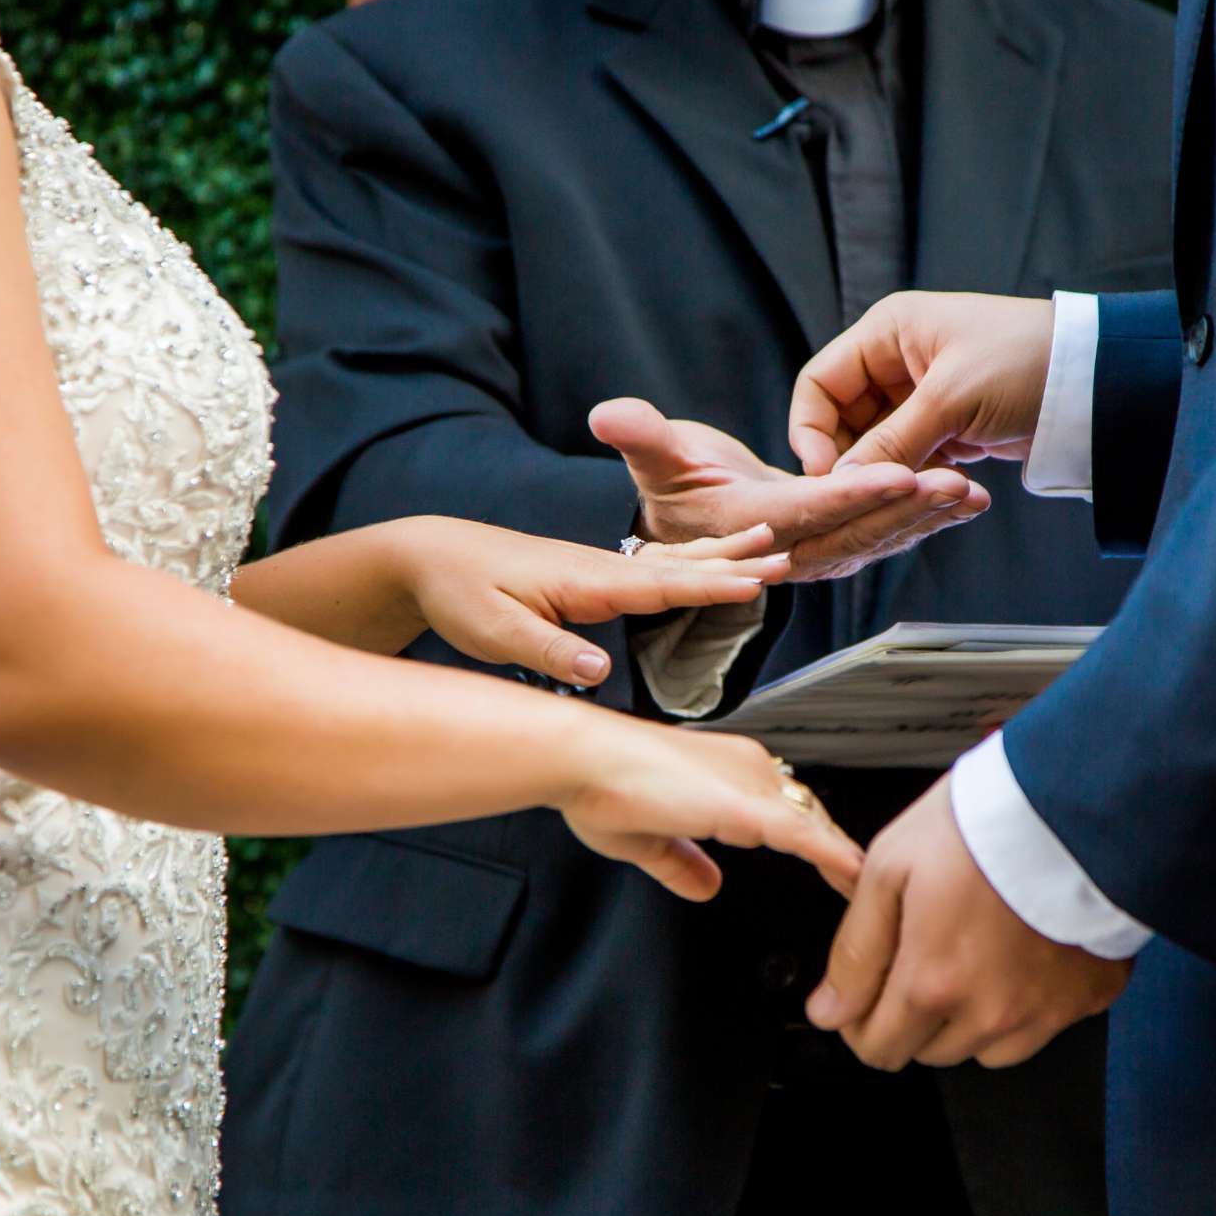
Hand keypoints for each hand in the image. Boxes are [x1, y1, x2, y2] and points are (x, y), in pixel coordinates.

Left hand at [390, 516, 790, 685]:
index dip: (711, 584)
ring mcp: (598, 568)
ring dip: (720, 556)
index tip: (757, 580)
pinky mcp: (590, 577)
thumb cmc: (459, 593)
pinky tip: (706, 565)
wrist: (429, 557)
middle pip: (681, 564)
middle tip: (786, 551)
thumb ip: (549, 650)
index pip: (662, 582)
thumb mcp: (495, 631)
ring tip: (766, 543)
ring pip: (673, 561)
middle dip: (734, 560)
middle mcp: (601, 567)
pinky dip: (691, 564)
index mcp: (586, 580)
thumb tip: (600, 672)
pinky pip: (655, 569)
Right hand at [560, 722, 863, 901]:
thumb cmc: (597, 787)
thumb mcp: (649, 838)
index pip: (785, 805)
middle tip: (864, 886)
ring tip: (871, 890)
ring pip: (814, 824)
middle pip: (809, 814)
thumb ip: (683, 862)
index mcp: (728, 767)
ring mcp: (751, 782)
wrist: (578, 760)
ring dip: (840, 858)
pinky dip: (833, 858)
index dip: (809, 836)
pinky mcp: (745, 805)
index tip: (827, 861)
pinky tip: (853, 879)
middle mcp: (748, 766)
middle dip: (832, 850)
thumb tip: (706, 887)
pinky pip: (804, 836)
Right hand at [590, 397, 989, 582]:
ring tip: (973, 492)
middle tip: (956, 483)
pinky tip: (972, 498)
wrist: (691, 522)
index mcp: (751, 519)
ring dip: (928, 517)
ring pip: (880, 536)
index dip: (852, 492)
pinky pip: (888, 534)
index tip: (897, 472)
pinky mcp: (840, 544)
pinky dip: (929, 518)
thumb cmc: (673, 482)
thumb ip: (640, 437)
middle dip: (908, 507)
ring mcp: (820, 551)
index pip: (808, 507)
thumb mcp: (657, 457)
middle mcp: (790, 546)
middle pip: (856, 528)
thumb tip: (607, 415)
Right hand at [788, 292, 1055, 475]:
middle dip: (853, 460)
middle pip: (843, 421)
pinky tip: (942, 491)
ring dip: (890, 475)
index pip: (819, 384)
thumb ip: (890, 443)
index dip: (811, 431)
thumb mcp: (950, 400)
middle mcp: (897, 361)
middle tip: (865, 499)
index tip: (824, 476)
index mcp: (887, 332)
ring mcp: (921, 397)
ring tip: (914, 495)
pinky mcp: (948, 428)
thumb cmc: (1025, 363)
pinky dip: (919, 480)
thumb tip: (838, 485)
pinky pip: (912, 461)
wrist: (1099, 382)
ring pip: (878, 448)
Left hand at [804, 776, 1128, 1069]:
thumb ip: (856, 952)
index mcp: (933, 983)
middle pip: (929, 1053)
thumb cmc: (980, 825)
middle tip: (925, 952)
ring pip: (985, 1050)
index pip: (878, 1050)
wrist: (1071, 800)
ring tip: (976, 950)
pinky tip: (1022, 953)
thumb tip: (829, 1011)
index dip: (859, 1022)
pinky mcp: (1088, 998)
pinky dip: (1025, 1003)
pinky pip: (1042, 1026)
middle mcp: (991, 1013)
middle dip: (914, 1015)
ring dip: (969, 1017)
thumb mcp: (889, 869)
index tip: (866, 992)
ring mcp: (1045, 1012)